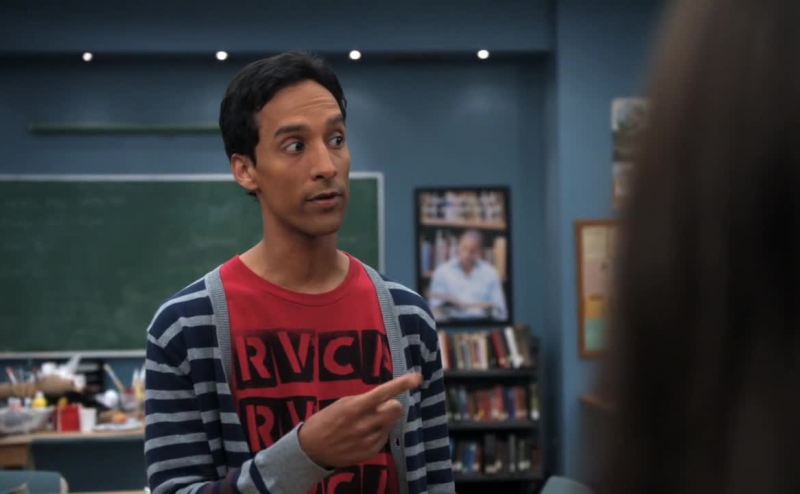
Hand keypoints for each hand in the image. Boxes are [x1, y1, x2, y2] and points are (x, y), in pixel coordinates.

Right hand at [298, 373, 421, 467]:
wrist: (312, 449)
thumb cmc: (327, 420)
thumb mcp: (343, 404)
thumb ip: (365, 401)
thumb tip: (388, 399)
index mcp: (355, 407)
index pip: (383, 392)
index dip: (402, 384)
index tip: (417, 378)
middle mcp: (364, 424)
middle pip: (395, 410)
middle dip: (393, 405)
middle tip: (384, 406)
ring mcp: (368, 440)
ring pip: (391, 424)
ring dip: (384, 420)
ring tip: (368, 423)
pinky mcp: (370, 452)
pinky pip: (384, 438)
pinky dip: (378, 433)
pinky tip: (363, 435)